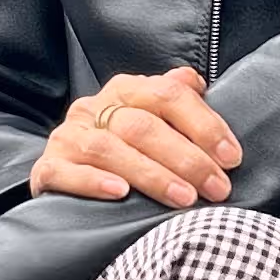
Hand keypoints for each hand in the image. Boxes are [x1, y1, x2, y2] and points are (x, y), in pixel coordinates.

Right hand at [28, 66, 240, 209]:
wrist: (68, 181)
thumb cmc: (125, 154)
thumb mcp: (152, 123)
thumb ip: (176, 103)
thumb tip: (196, 82)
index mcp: (125, 91)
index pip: (168, 94)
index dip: (204, 124)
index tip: (231, 157)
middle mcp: (94, 108)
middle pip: (142, 125)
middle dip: (186, 158)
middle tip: (217, 188)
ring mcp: (68, 138)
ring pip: (108, 149)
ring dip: (151, 174)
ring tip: (183, 198)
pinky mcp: (47, 169)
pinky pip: (66, 172)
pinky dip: (94, 182)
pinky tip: (121, 194)